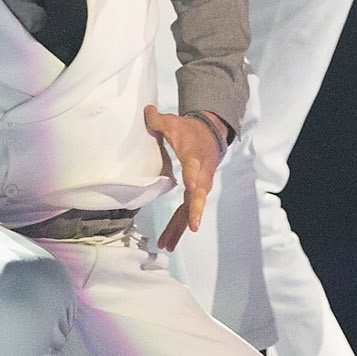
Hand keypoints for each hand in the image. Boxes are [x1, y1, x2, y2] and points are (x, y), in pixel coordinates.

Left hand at [145, 105, 226, 248]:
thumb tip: (147, 110)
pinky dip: (177, 228)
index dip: (194, 176)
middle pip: (199, 196)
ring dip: (180, 228)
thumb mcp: (175, 123)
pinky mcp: (195, 195)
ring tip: (167, 245)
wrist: (210, 136)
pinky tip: (167, 242)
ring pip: (191, 210)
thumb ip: (159, 120)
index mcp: (196, 158)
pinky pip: (186, 213)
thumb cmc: (190, 131)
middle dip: (195, 212)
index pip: (196, 167)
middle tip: (193, 227)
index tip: (192, 185)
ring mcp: (200, 188)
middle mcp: (201, 177)